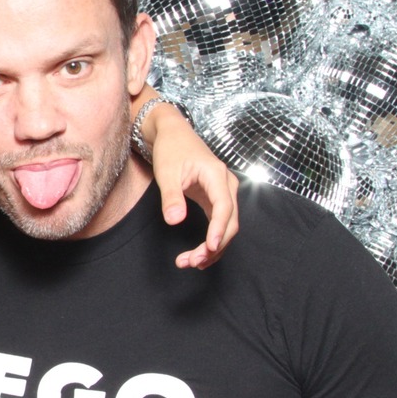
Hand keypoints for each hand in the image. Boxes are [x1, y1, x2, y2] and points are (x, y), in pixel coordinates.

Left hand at [145, 109, 239, 269]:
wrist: (173, 134)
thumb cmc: (171, 149)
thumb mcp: (167, 172)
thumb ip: (171, 196)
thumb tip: (174, 221)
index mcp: (217, 175)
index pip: (224, 207)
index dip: (219, 229)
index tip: (210, 247)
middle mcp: (226, 185)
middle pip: (230, 221)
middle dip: (215, 245)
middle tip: (194, 262)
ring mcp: (224, 192)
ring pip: (227, 225)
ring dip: (214, 247)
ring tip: (192, 262)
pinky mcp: (217, 199)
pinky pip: (220, 223)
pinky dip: (212, 240)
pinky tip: (200, 255)